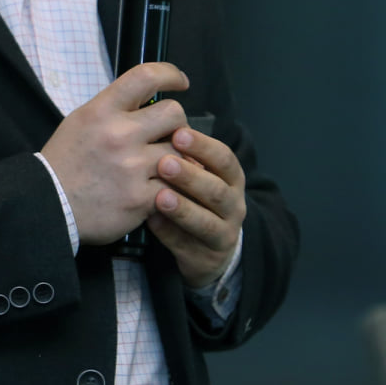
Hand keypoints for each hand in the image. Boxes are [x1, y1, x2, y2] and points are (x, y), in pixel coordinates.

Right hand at [40, 63, 188, 244]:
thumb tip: (149, 100)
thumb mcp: (82, 120)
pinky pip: (174, 186)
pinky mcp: (140, 198)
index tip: (180, 82)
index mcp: (102, 111)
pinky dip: (170, 189)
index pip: (146, 77)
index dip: (170, 74)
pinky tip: (159, 191)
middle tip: (168, 135)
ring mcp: (132, 168)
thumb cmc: (66, 162)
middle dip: (177, 124)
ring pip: (180, 152)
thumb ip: (115, 108)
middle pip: (174, 113)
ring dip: (177, 159)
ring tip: (164, 166)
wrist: (48, 204)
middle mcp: (119, 135)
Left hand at [145, 126, 246, 288]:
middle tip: (164, 162)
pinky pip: (186, 246)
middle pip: (217, 191)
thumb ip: (184, 156)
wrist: (210, 249)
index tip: (178, 133)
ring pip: (206, 222)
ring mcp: (223, 234)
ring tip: (160, 196)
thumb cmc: (196, 198)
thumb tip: (157, 125)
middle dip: (191, 176)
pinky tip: (151, 221)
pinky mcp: (206, 260)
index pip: (224, 159)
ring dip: (183, 208)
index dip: (203, 146)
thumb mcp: (199, 175)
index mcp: (232, 179)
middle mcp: (234, 206)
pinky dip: (168, 233)